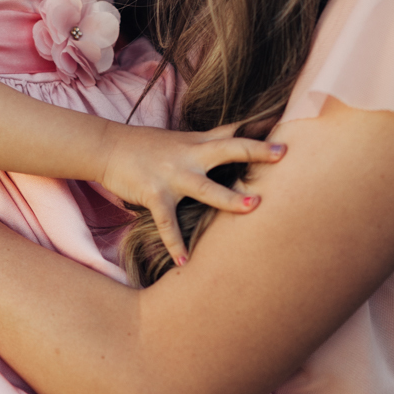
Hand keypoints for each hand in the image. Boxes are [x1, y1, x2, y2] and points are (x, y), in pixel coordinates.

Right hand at [100, 123, 286, 266]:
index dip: (259, 132)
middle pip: (228, 149)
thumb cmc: (146, 146)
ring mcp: (172, 175)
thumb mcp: (180, 139)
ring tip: (253, 208)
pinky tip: (185, 262)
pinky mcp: (154, 194)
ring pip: (205, 187)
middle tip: (282, 152)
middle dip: (255, 150)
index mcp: (198, 142)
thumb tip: (235, 140)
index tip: (286, 133)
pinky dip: (175, 243)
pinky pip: (167, 223)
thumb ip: (207, 143)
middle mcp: (189, 155)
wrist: (107, 147)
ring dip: (229, 198)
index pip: (233, 132)